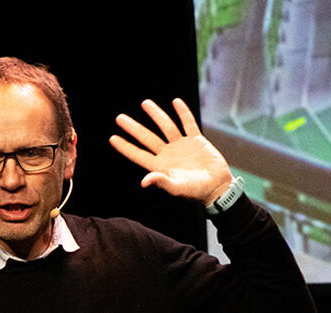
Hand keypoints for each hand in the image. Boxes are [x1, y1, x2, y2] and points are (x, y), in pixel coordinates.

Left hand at [109, 98, 233, 206]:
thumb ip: (161, 182)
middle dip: (134, 128)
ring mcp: (181, 146)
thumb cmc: (196, 192)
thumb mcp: (177, 188)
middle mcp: (168, 154)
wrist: (218, 187)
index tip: (113, 138)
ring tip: (145, 103)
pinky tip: (176, 102)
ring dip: (156, 115)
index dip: (126, 147)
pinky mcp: (196, 141)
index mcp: (161, 166)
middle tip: (119, 118)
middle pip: (147, 138)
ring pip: (166, 127)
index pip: (138, 154)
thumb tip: (144, 181)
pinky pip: (188, 124)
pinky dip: (183, 113)